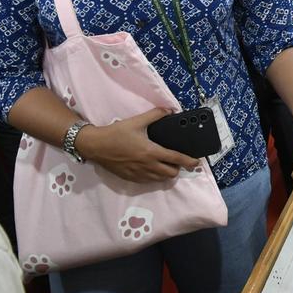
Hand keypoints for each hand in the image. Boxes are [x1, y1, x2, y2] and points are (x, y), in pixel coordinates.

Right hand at [77, 108, 199, 181]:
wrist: (96, 145)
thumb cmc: (116, 133)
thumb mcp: (137, 121)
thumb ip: (155, 115)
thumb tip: (169, 110)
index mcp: (151, 152)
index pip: (176, 159)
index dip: (189, 162)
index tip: (197, 162)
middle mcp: (147, 166)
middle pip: (171, 173)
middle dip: (178, 168)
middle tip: (178, 161)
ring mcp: (138, 174)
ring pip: (160, 179)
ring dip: (167, 174)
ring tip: (167, 165)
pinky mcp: (130, 178)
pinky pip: (148, 182)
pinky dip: (154, 177)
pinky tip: (153, 169)